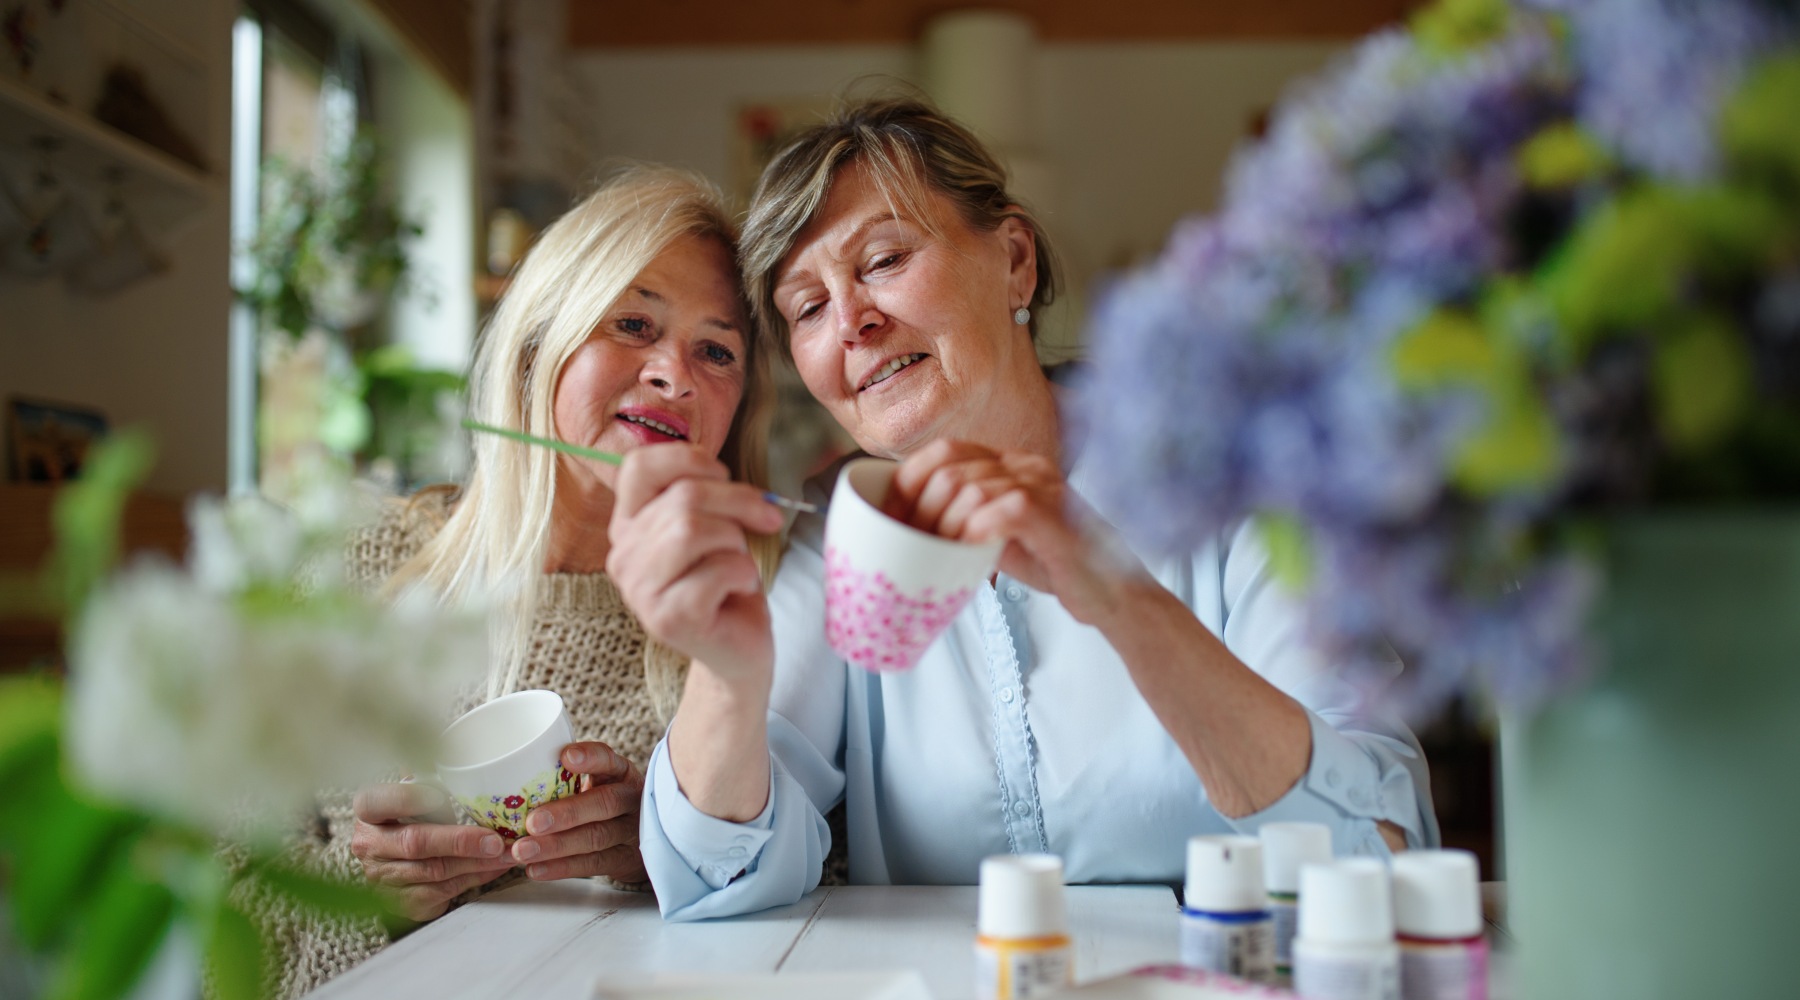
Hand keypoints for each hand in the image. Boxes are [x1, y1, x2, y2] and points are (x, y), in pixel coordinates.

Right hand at [350, 782, 515, 922]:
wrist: (399, 864)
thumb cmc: (414, 818)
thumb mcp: (414, 794)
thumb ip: (429, 780)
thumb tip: (463, 766)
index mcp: (368, 811)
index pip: (381, 801)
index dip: (411, 799)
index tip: (441, 796)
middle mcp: (370, 846)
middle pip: (415, 843)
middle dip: (460, 842)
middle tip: (494, 839)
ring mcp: (383, 879)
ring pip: (435, 872)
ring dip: (476, 863)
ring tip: (505, 853)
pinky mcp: (404, 903)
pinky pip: (445, 891)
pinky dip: (476, 878)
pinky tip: (495, 867)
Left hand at [510, 742, 647, 881]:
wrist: (639, 839)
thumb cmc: (600, 803)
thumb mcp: (595, 783)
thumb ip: (567, 778)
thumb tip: (511, 776)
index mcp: (621, 773)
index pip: (609, 760)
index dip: (591, 758)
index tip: (565, 756)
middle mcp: (632, 799)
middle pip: (605, 803)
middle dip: (567, 813)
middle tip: (532, 822)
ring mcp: (633, 831)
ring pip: (596, 837)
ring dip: (556, 845)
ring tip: (523, 851)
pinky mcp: (626, 860)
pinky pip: (593, 864)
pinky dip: (562, 868)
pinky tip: (536, 869)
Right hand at [606, 443, 784, 685]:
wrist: (738, 648)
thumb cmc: (727, 581)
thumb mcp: (714, 524)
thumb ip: (703, 493)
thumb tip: (721, 472)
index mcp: (628, 525)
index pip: (638, 466)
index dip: (690, 460)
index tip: (725, 478)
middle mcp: (623, 555)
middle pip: (682, 497)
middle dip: (738, 502)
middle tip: (765, 520)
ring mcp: (640, 590)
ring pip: (693, 529)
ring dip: (736, 540)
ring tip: (739, 561)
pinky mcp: (668, 619)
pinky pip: (718, 570)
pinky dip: (743, 572)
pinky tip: (739, 590)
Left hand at [887, 439, 1150, 625]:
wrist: (1110, 593)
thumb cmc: (1053, 564)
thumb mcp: (996, 537)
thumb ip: (962, 522)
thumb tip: (905, 528)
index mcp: (1010, 463)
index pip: (945, 450)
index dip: (908, 480)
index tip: (891, 517)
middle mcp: (1026, 465)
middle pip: (950, 467)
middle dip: (918, 510)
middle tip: (910, 545)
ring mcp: (1044, 486)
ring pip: (970, 488)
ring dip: (943, 527)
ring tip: (938, 556)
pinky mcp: (1056, 516)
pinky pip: (1003, 510)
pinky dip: (975, 533)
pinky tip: (969, 553)